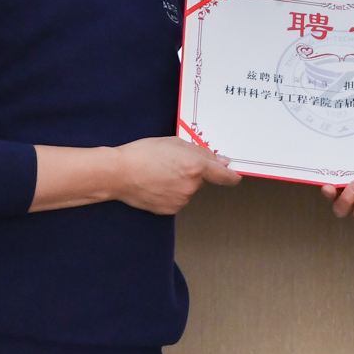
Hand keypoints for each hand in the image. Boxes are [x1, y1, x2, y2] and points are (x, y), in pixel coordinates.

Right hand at [31, 136, 239, 214]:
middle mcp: (192, 186)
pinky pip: (177, 199)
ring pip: (188, 189)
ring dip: (181, 182)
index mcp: (196, 167)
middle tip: (172, 162)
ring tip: (159, 172)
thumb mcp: (175, 143)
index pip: (224, 176)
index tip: (235, 176)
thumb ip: (202, 152)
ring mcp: (181, 200)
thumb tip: (222, 161)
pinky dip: (171, 192)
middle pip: (201, 179)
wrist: (119, 173)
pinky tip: (156, 184)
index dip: (231, 176)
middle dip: (193, 171)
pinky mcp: (169, 210)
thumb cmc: (144, 153)